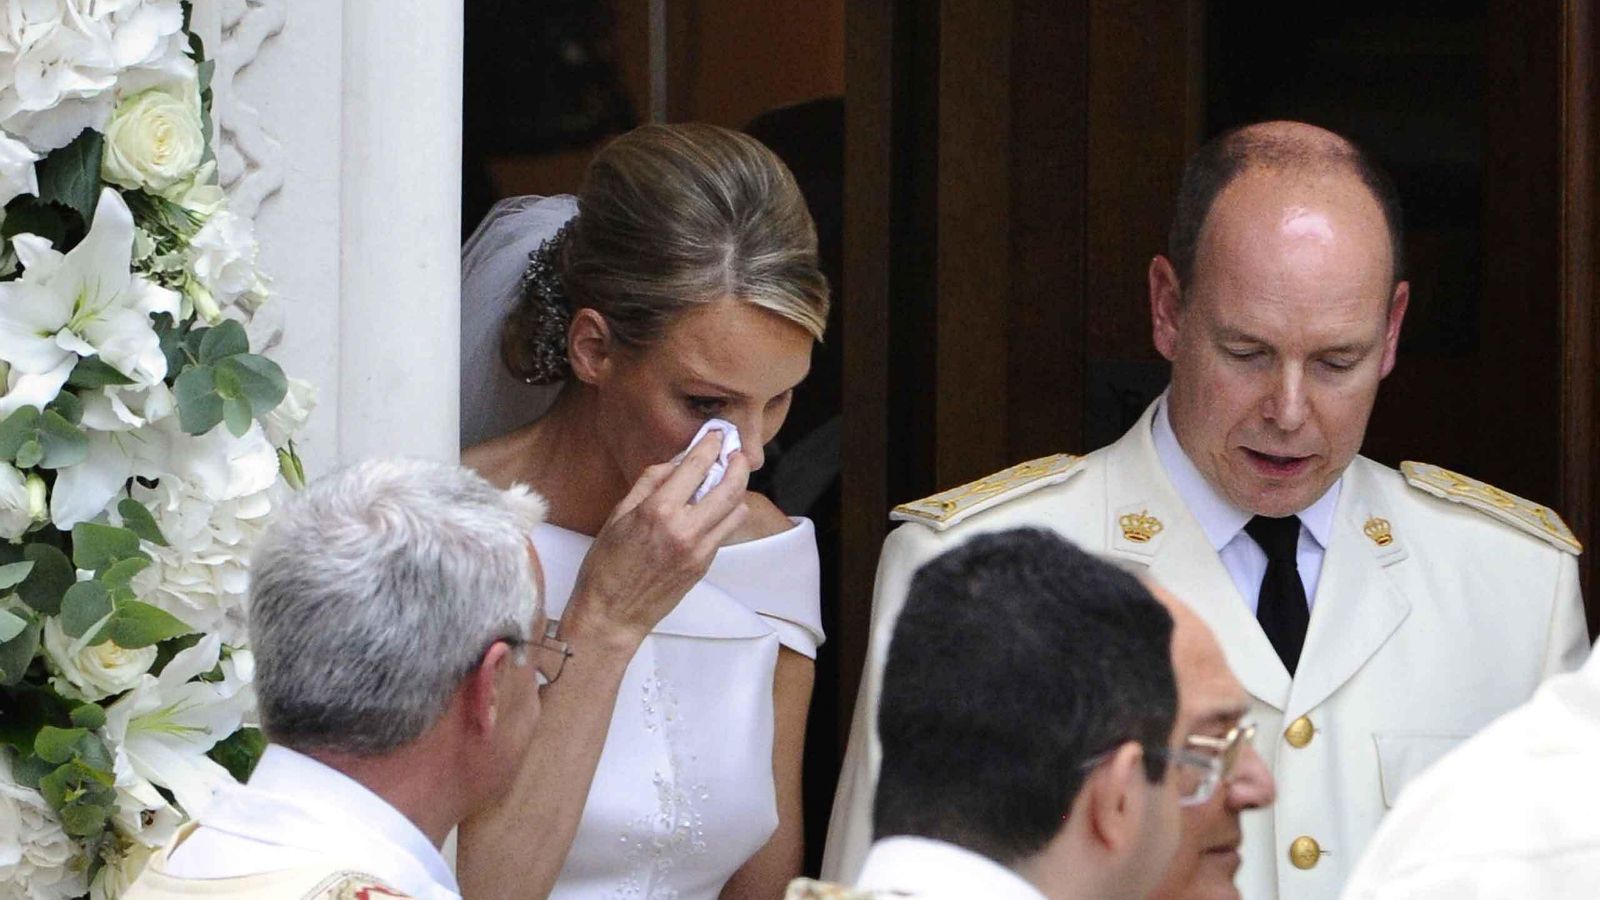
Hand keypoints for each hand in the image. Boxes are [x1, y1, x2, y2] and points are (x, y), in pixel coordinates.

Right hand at [562, 430, 749, 647]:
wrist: (612, 614)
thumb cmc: (606, 566)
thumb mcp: (619, 514)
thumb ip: (650, 482)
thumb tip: (676, 462)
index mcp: (658, 510)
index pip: (696, 467)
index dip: (710, 446)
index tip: (716, 435)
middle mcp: (684, 529)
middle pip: (730, 487)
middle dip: (738, 464)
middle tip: (736, 454)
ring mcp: (699, 550)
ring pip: (735, 511)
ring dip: (736, 491)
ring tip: (729, 480)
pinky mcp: (704, 565)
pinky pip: (724, 532)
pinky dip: (725, 514)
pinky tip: (715, 507)